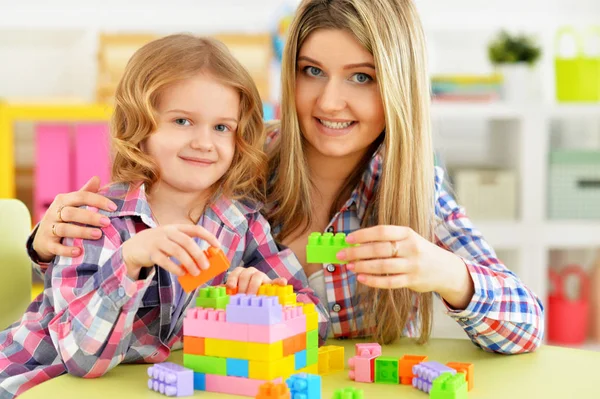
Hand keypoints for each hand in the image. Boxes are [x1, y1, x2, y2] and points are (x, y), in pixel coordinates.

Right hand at [32, 176, 117, 260]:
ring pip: (63, 229)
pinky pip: (56, 247)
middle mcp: (54, 213)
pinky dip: (67, 250)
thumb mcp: (72, 203)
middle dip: (90, 217)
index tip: (113, 207)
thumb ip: (85, 192)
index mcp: (63, 200)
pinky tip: (79, 252)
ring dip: (81, 232)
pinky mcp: (47, 244)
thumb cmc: (64, 217)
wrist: (43, 237)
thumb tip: (97, 178)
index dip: (97, 200)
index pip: (80, 196)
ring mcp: (49, 228)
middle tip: (107, 222)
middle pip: (71, 213)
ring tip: (98, 235)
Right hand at [122, 224, 220, 279]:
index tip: (218, 246)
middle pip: (187, 242)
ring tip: (196, 273)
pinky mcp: (151, 253)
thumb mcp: (172, 240)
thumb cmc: (159, 245)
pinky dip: (175, 268)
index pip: (196, 229)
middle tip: (206, 266)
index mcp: (176, 227)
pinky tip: (182, 273)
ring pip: (177, 251)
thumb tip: (204, 261)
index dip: (208, 237)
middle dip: (198, 254)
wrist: (134, 247)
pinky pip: (165, 261)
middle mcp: (168, 232)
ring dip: (189, 263)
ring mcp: (158, 241)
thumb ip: (185, 246)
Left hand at [225, 267, 286, 294]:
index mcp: (241, 273)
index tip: (230, 287)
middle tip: (242, 297)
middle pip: (246, 275)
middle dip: (243, 286)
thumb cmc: (242, 293)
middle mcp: (251, 272)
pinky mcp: (271, 283)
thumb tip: (219, 289)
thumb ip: (228, 290)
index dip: (233, 279)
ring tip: (252, 295)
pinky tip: (283, 283)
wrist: (255, 294)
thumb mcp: (234, 291)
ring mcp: (262, 277)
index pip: (236, 272)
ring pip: (258, 276)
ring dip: (254, 286)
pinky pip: (276, 281)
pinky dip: (279, 281)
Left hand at [337, 226, 472, 306]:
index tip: (348, 239)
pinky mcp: (412, 281)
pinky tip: (361, 279)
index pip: (382, 231)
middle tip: (342, 255)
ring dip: (363, 267)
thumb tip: (358, 244)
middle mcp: (411, 247)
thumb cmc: (420, 252)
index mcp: (407, 233)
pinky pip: (389, 282)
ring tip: (349, 266)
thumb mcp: (408, 240)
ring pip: (382, 266)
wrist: (445, 269)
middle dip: (357, 252)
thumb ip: (387, 241)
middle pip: (379, 249)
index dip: (363, 235)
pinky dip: (373, 281)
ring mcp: (412, 265)